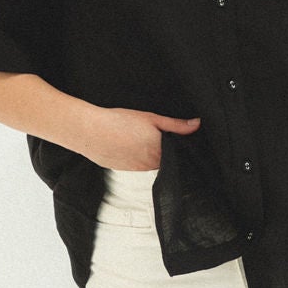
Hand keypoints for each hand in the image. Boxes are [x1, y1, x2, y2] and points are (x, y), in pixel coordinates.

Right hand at [75, 102, 201, 171]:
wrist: (90, 132)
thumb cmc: (119, 122)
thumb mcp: (151, 118)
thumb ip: (176, 125)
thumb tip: (197, 125)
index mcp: (160, 151)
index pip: (178, 155)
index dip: (179, 147)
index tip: (177, 138)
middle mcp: (150, 164)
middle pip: (165, 160)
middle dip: (165, 150)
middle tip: (156, 134)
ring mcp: (137, 169)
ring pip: (151, 163)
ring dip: (150, 154)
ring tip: (141, 138)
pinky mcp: (124, 170)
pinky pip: (138, 165)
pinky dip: (137, 157)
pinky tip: (130, 145)